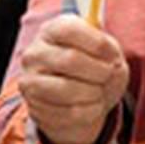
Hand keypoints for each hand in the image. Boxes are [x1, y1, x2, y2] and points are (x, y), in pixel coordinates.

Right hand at [18, 15, 127, 143]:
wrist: (77, 99)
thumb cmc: (92, 68)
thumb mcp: (104, 52)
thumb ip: (111, 52)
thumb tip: (113, 63)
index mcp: (50, 31)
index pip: (70, 30)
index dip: (98, 44)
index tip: (114, 56)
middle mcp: (34, 54)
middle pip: (69, 59)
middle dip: (99, 71)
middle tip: (108, 75)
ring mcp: (30, 82)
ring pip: (66, 89)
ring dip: (94, 93)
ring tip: (100, 91)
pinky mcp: (35, 108)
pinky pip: (68, 112)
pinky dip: (90, 111)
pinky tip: (93, 106)